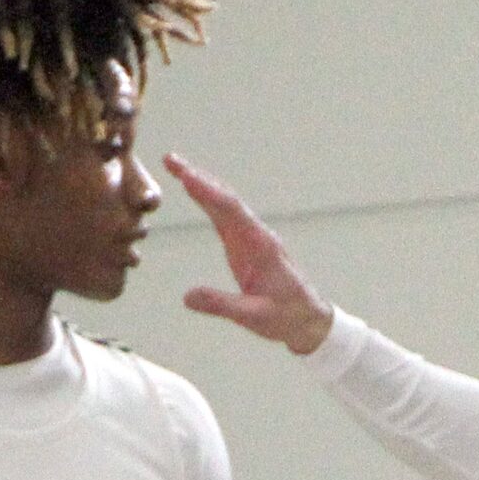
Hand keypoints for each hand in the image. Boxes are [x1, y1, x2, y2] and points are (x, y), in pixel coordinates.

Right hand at [167, 155, 335, 353]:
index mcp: (261, 248)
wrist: (308, 320)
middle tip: (170, 160)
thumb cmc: (286, 317)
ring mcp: (252, 239)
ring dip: (202, 184)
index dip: (208, 193)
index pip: (232, 212)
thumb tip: (186, 296)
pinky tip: (195, 190)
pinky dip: (209, 201)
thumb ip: (221, 304)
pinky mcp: (246, 246)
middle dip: (199, 177)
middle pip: (226, 198)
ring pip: (225, 204)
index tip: (186, 176)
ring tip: (176, 167)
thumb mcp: (253, 317)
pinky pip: (225, 217)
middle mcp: (257, 236)